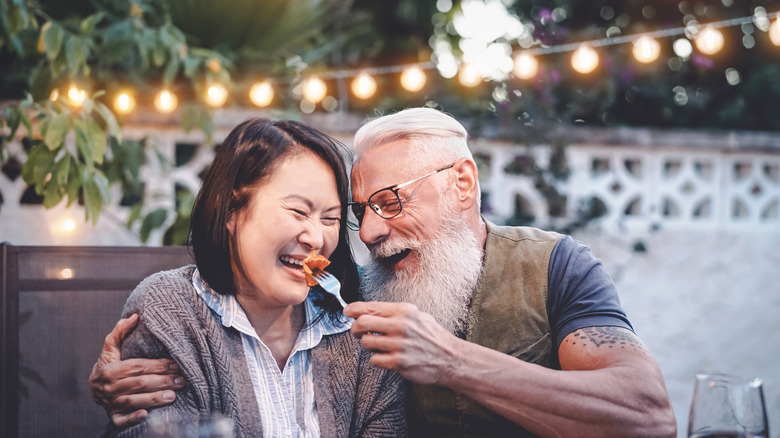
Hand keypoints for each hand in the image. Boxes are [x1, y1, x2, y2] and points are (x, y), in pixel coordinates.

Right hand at [88, 314, 185, 426]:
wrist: (94, 387)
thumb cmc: (109, 363)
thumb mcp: (111, 347)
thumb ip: (121, 331)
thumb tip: (135, 316)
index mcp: (110, 369)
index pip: (137, 367)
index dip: (157, 365)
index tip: (175, 364)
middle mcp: (108, 387)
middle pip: (138, 384)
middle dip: (162, 382)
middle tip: (181, 380)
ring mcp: (110, 403)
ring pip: (133, 401)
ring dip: (154, 399)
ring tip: (173, 395)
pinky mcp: (113, 416)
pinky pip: (121, 420)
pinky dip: (133, 418)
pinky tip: (146, 414)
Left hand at [343, 301, 459, 384]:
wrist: (450, 358)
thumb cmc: (432, 337)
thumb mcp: (417, 316)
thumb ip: (394, 313)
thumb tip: (368, 310)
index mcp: (404, 311)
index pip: (370, 306)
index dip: (353, 309)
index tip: (347, 312)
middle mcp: (400, 326)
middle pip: (362, 323)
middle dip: (355, 328)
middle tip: (357, 331)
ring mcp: (399, 345)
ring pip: (366, 342)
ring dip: (368, 345)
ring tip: (379, 346)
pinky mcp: (398, 362)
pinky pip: (374, 359)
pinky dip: (377, 359)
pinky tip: (387, 357)